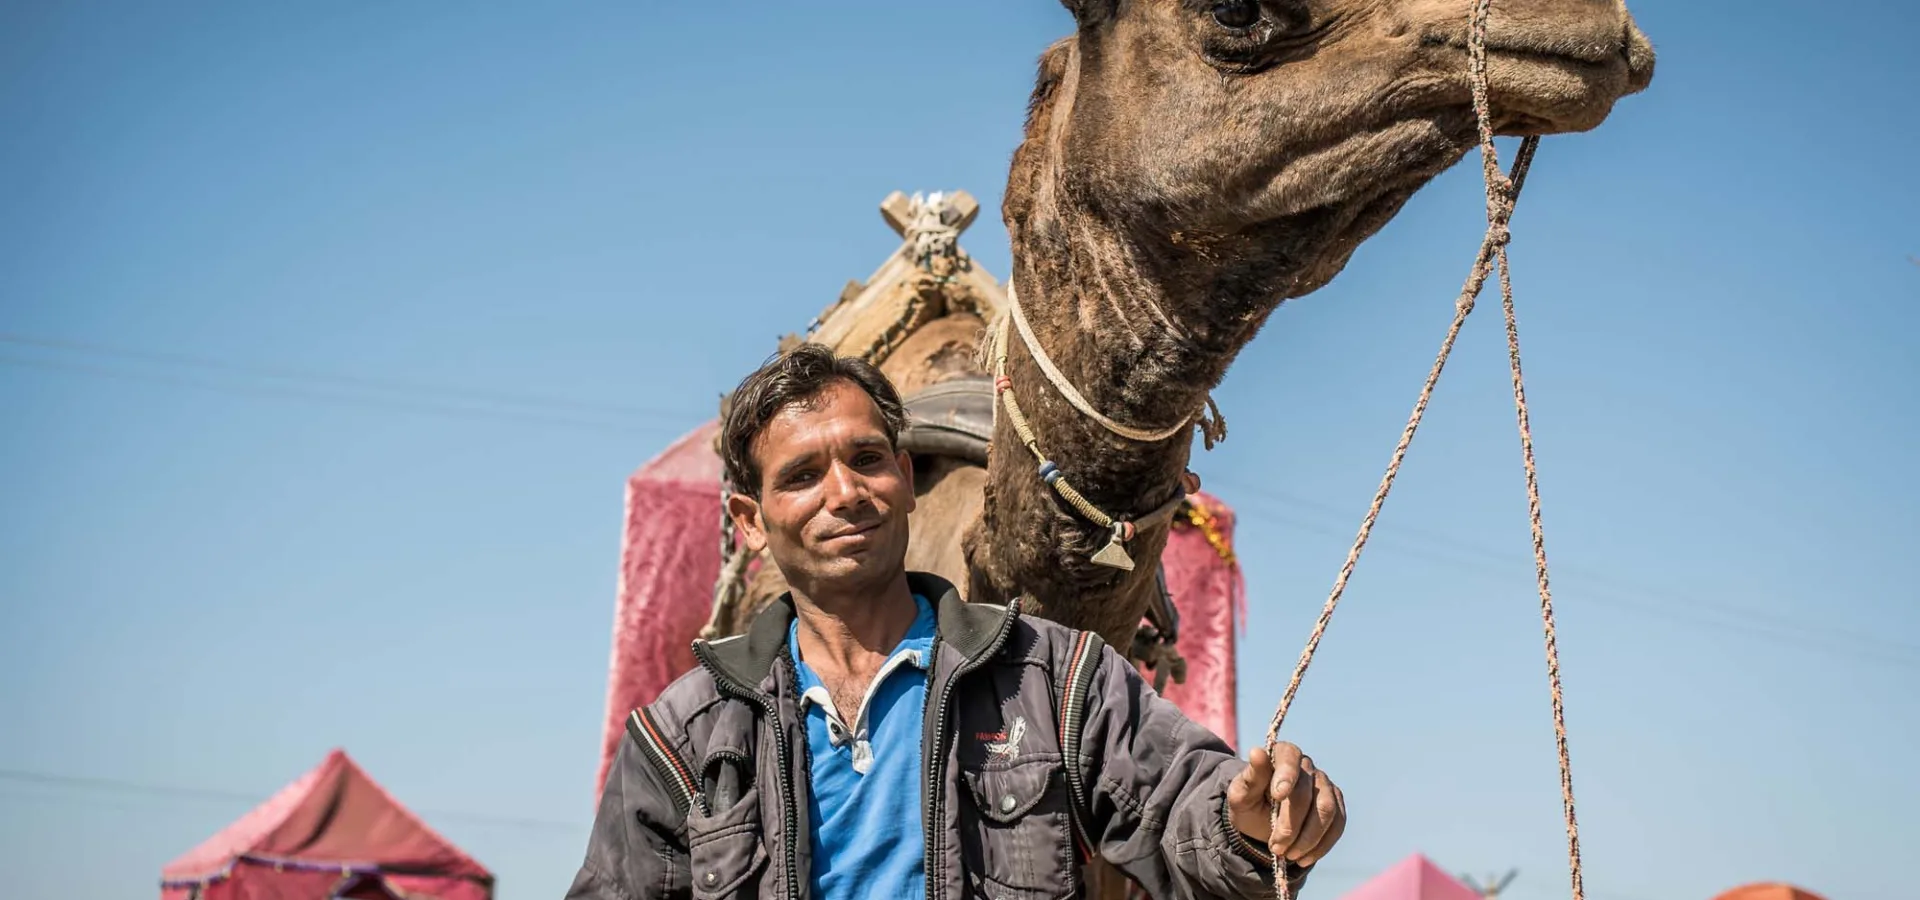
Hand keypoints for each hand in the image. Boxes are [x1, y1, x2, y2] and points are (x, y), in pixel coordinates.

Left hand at [1226, 742, 1345, 865]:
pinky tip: (1304, 858)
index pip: (1289, 757)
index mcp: (1282, 755)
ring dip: (1308, 838)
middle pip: (1307, 793)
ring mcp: (1325, 785)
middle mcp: (1307, 766)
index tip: (1277, 796)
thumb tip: (1257, 751)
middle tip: (1276, 847)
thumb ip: (1251, 777)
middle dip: (1291, 824)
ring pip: (1326, 810)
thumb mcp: (1241, 795)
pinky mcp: (1336, 805)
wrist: (1261, 824)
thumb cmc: (1249, 805)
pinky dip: (1321, 845)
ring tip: (1289, 854)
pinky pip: (1337, 825)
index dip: (1286, 775)